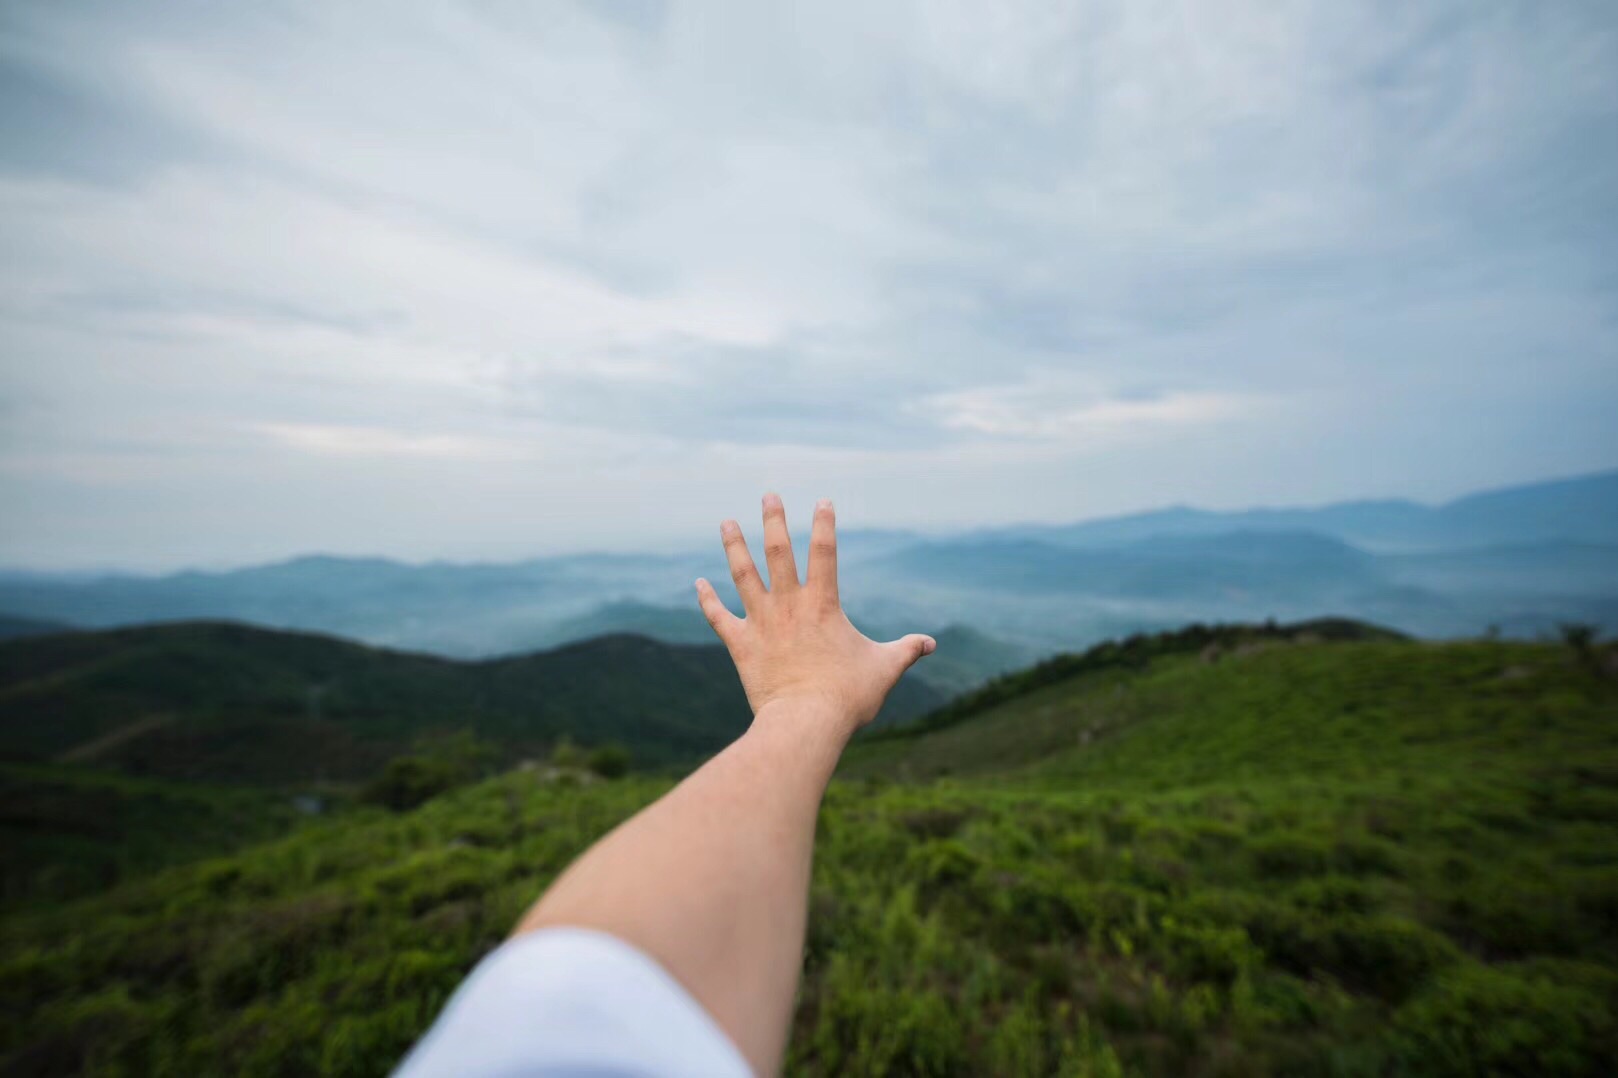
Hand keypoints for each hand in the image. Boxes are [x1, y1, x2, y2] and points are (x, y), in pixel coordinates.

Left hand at [695, 493, 935, 734]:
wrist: (806, 722)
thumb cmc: (848, 696)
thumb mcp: (885, 668)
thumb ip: (906, 650)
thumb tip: (931, 643)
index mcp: (823, 604)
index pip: (825, 552)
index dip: (825, 524)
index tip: (822, 500)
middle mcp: (789, 605)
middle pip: (778, 552)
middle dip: (773, 521)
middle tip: (768, 496)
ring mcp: (761, 623)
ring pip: (743, 575)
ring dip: (734, 547)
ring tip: (726, 522)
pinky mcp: (741, 646)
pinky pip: (719, 617)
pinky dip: (707, 600)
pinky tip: (698, 583)